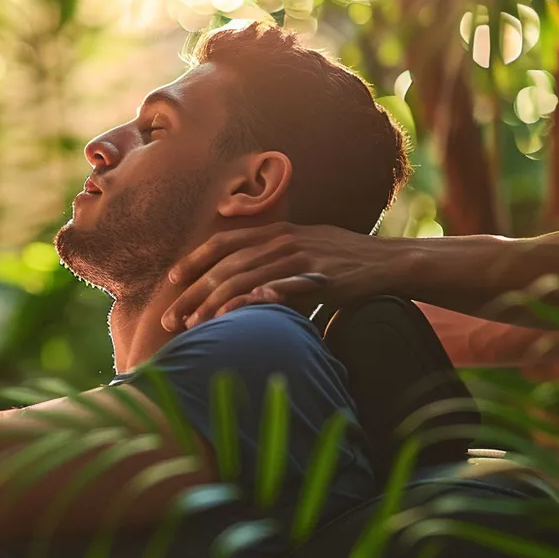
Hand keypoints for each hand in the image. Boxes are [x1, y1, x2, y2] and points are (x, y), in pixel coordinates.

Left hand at [162, 223, 394, 331]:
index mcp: (275, 231)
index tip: (170, 280)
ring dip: (215, 303)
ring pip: (247, 278)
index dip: (194, 260)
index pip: (224, 242)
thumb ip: (273, 260)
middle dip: (193, 293)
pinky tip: (236, 313)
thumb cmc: (342, 262)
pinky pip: (282, 288)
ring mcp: (300, 257)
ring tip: (194, 325)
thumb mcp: (302, 252)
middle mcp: (282, 240)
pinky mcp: (319, 276)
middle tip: (170, 320)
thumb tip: (244, 285)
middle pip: (226, 265)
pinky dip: (257, 298)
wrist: (388, 262)